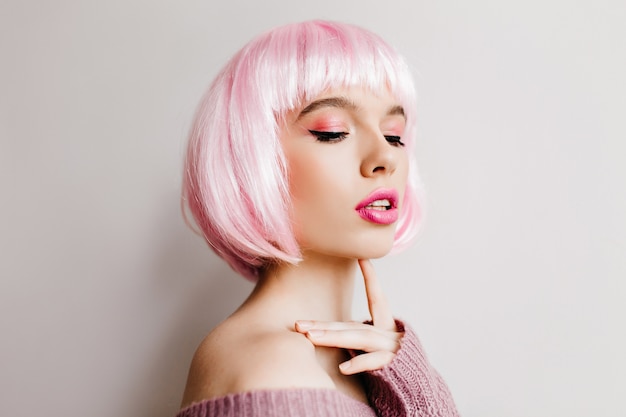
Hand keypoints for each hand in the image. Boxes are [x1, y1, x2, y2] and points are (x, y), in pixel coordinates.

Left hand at [294, 259, 402, 374]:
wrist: (420, 388)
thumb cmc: (393, 364)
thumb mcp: (378, 347)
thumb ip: (358, 337)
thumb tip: (327, 331)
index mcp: (387, 326)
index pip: (377, 298)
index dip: (371, 277)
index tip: (362, 258)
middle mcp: (390, 333)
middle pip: (352, 326)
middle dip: (324, 326)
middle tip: (298, 325)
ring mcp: (393, 348)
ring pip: (361, 338)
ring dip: (334, 337)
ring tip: (311, 337)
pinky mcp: (394, 364)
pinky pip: (375, 362)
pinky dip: (359, 363)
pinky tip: (343, 368)